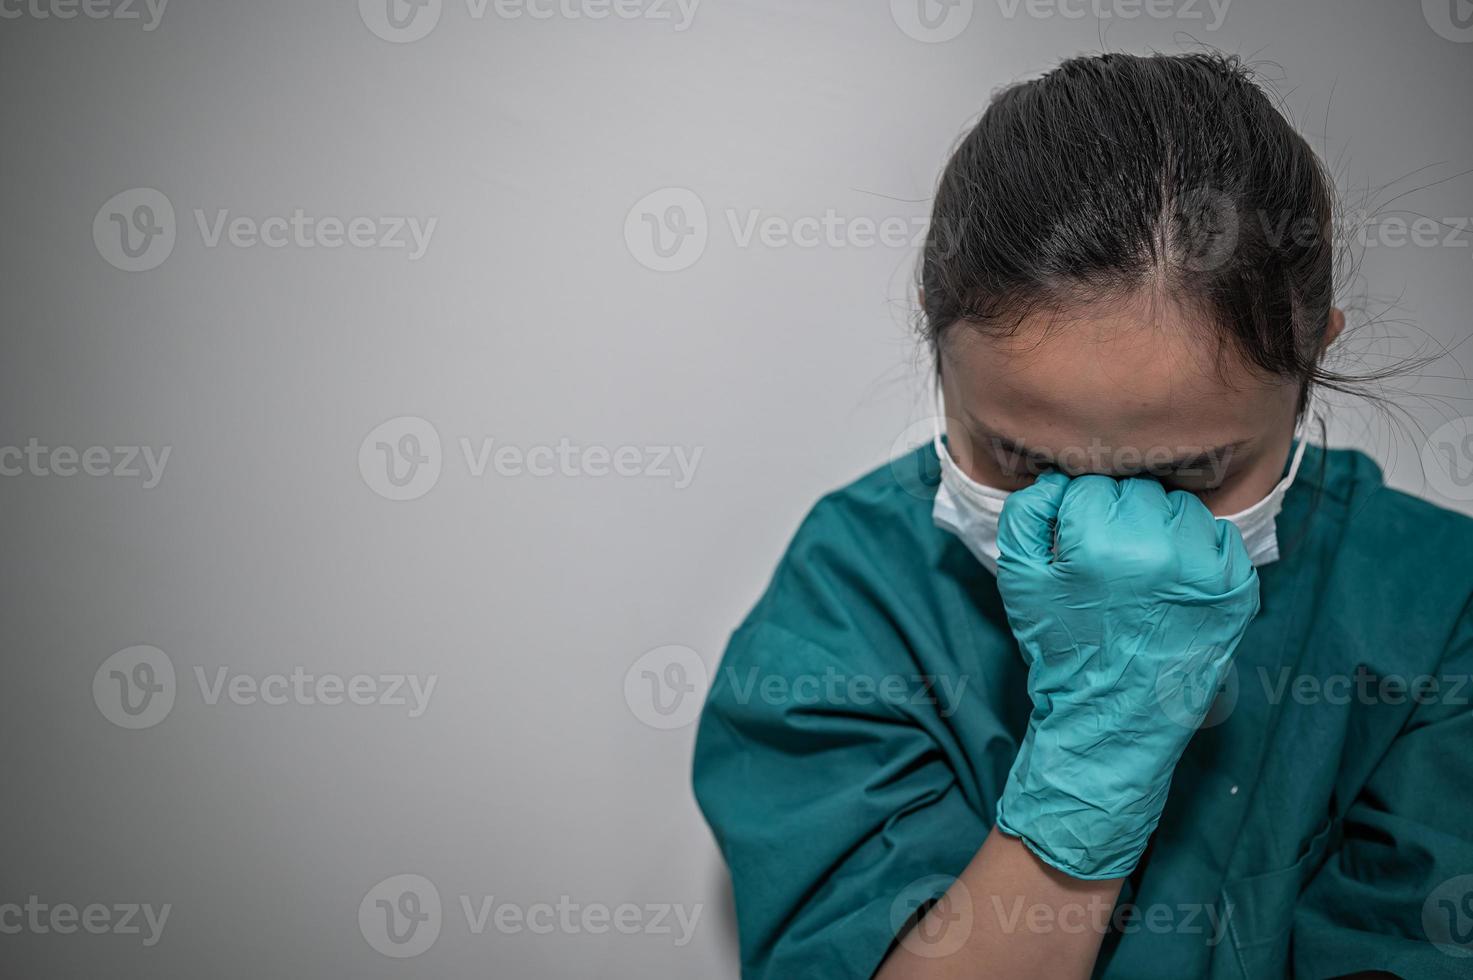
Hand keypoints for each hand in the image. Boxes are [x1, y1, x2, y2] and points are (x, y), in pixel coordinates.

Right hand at [992, 471, 1260, 878]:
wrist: (1112, 719)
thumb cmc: (1063, 648)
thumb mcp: (1019, 580)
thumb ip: (1026, 513)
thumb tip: (1058, 478)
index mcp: (1102, 545)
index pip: (1093, 485)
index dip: (1078, 514)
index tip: (1077, 547)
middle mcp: (1161, 551)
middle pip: (1138, 490)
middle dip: (1119, 516)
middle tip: (1108, 562)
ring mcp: (1207, 571)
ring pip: (1180, 507)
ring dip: (1159, 526)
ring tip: (1141, 570)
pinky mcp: (1238, 590)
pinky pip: (1218, 535)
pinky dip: (1196, 548)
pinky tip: (1173, 582)